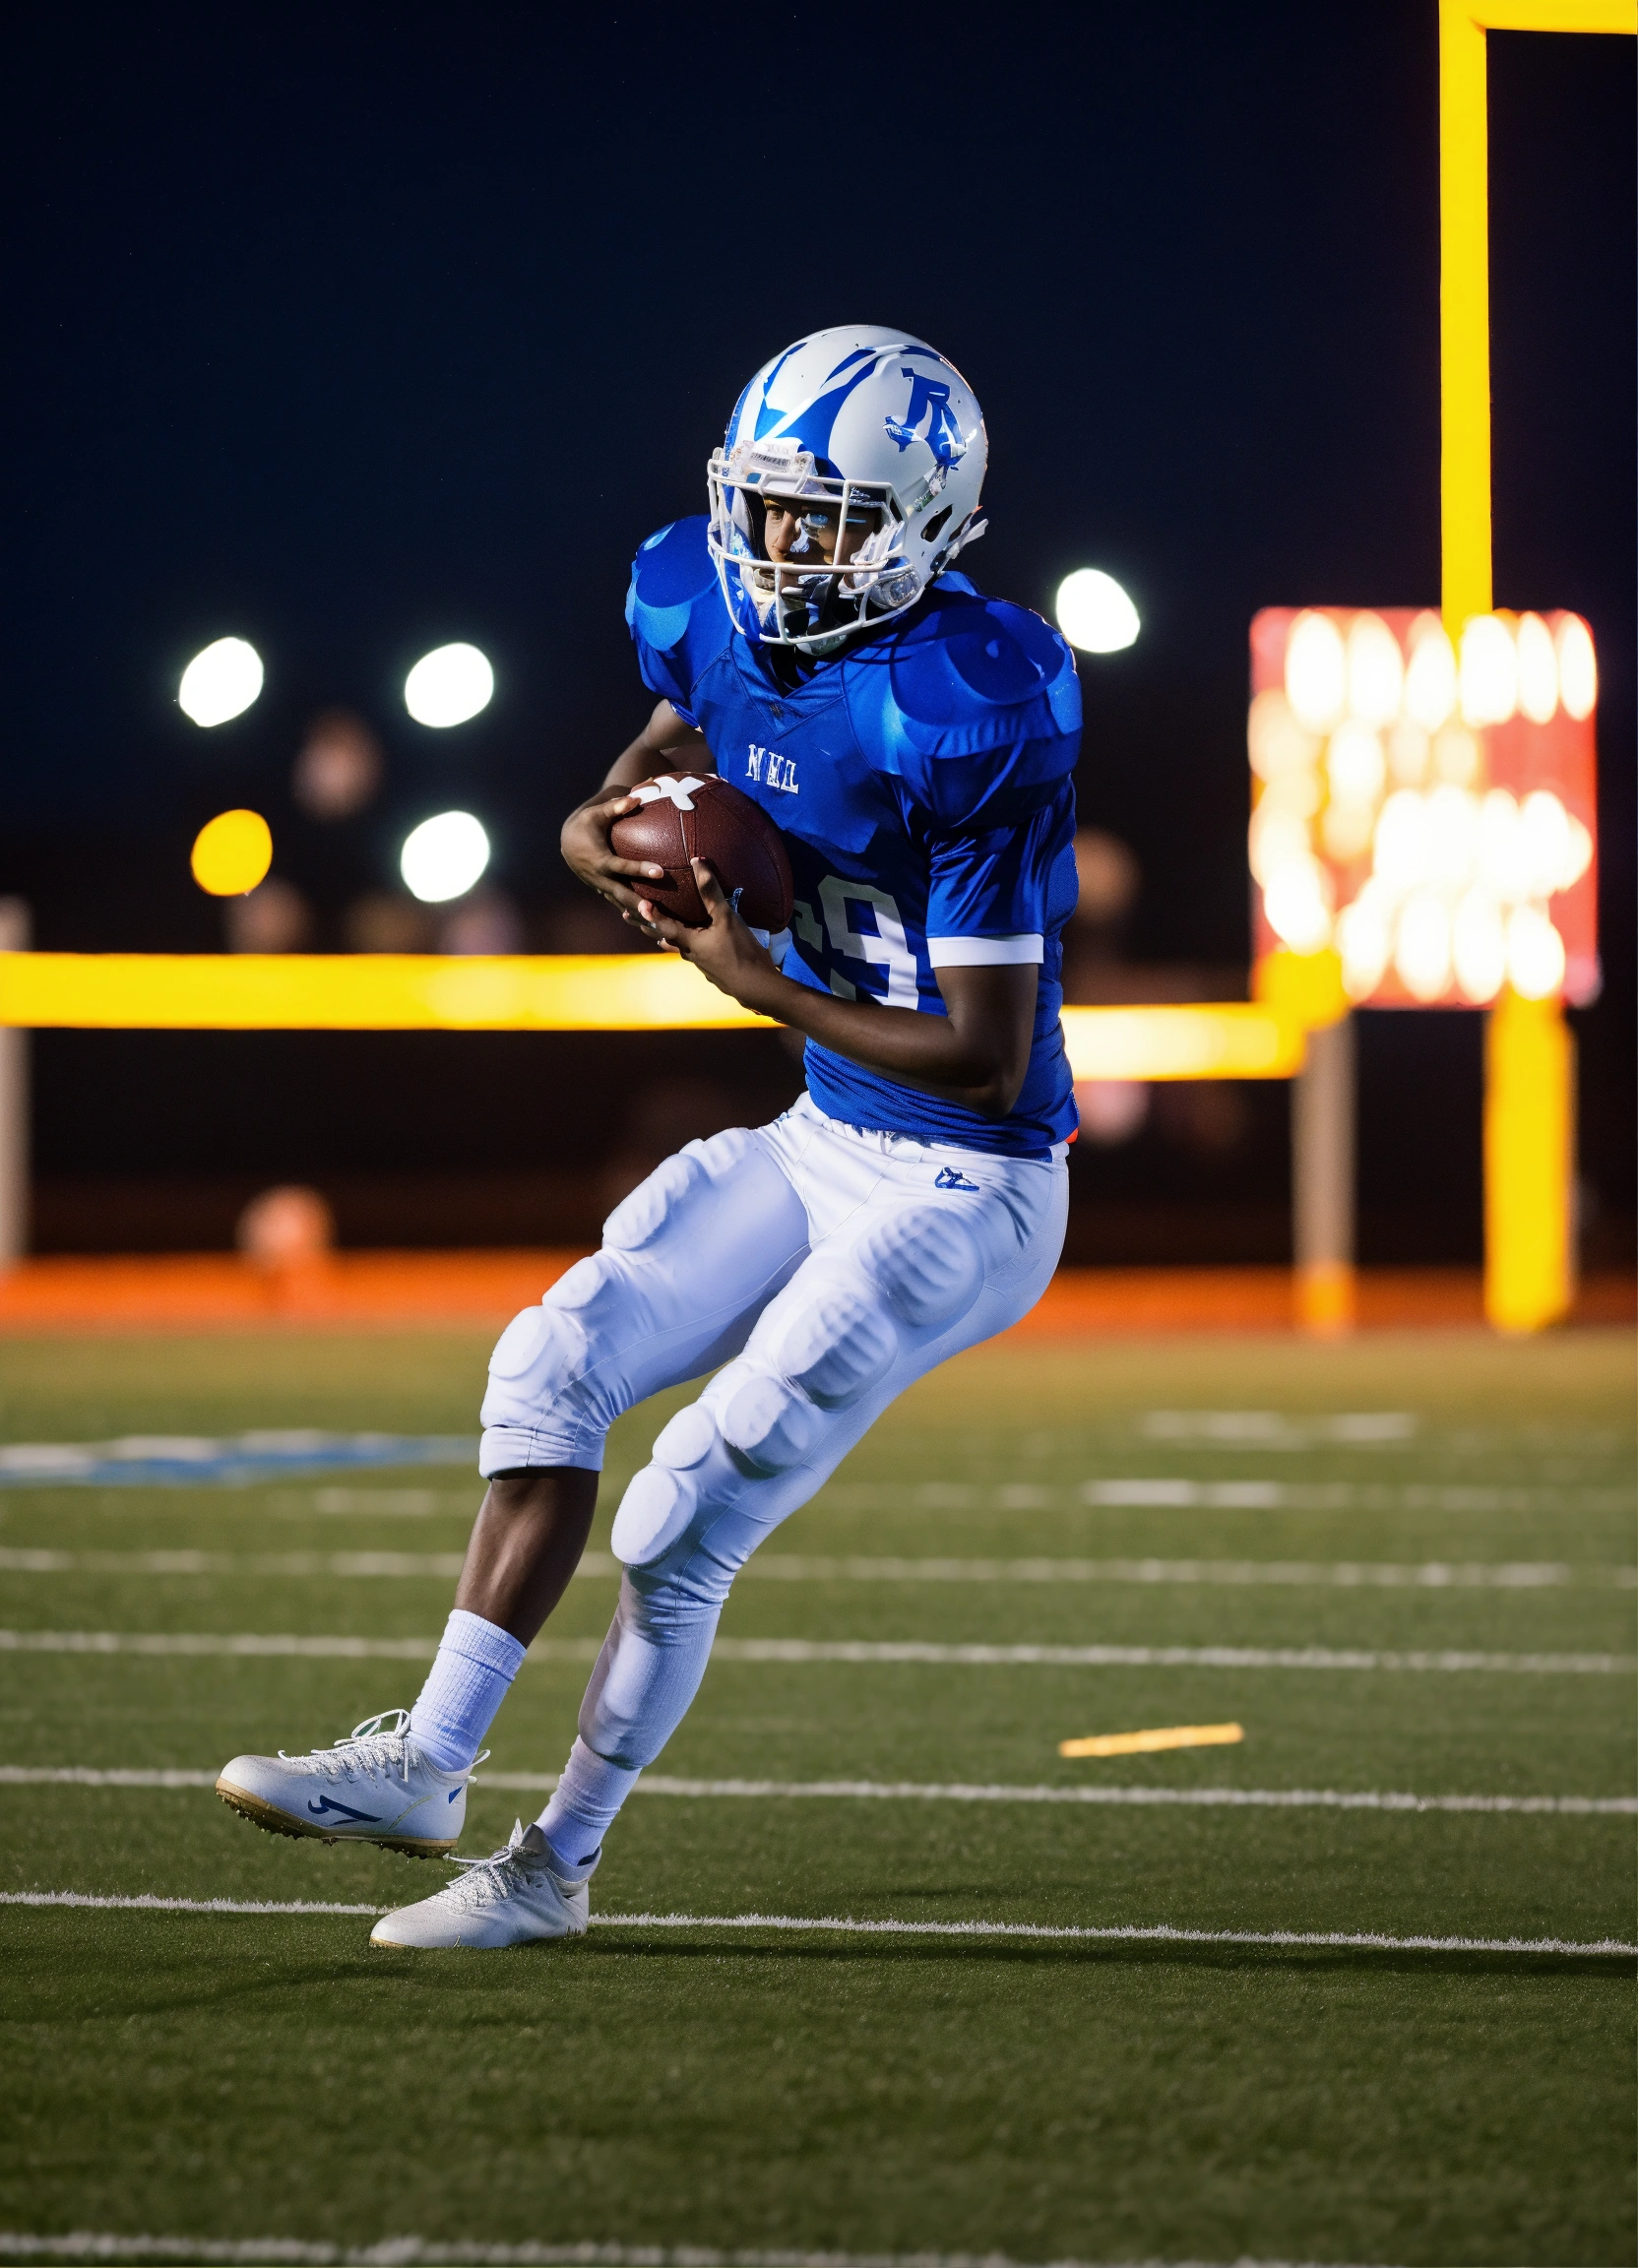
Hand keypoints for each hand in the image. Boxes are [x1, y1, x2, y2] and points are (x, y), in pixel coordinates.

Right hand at [559, 791, 668, 920]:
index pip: (622, 866)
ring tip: (658, 925)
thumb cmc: (587, 823)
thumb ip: (617, 806)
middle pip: (622, 893)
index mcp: (599, 859)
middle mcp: (599, 877)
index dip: (640, 869)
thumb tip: (636, 797)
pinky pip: (620, 904)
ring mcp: (601, 886)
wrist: (568, 841)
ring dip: (637, 915)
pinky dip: (633, 914)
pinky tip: (651, 923)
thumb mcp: (597, 812)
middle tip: (657, 912)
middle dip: (638, 904)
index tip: (661, 871)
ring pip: (621, 904)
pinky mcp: (604, 890)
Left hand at [638, 860, 780, 1007]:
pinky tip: (698, 942)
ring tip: (659, 930)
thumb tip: (697, 863)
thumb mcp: (726, 918)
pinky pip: (694, 952)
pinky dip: (687, 943)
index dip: (648, 913)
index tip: (634, 903)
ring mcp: (700, 963)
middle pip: (662, 938)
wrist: (755, 986)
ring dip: (665, 936)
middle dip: (646, 926)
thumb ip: (710, 892)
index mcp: (687, 941)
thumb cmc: (738, 952)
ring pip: (677, 947)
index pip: (661, 925)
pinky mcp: (713, 968)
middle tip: (631, 916)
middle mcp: (688, 953)